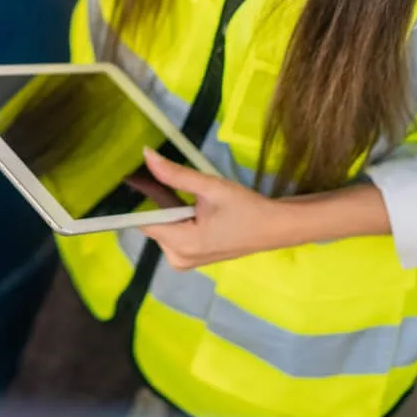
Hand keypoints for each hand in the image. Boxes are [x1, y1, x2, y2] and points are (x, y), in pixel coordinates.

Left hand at [134, 148, 298, 270]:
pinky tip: (195, 210)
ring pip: (163, 228)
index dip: (142, 199)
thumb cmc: (245, 207)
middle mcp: (177, 259)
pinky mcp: (190, 259)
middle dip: (161, 203)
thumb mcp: (210, 187)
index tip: (142, 178)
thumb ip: (175, 174)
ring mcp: (183, 261)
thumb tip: (146, 155)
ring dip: (171, 211)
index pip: (144, 221)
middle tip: (181, 187)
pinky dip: (179, 220)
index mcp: (181, 245)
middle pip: (153, 224)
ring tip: (193, 199)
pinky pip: (173, 234)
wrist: (274, 228)